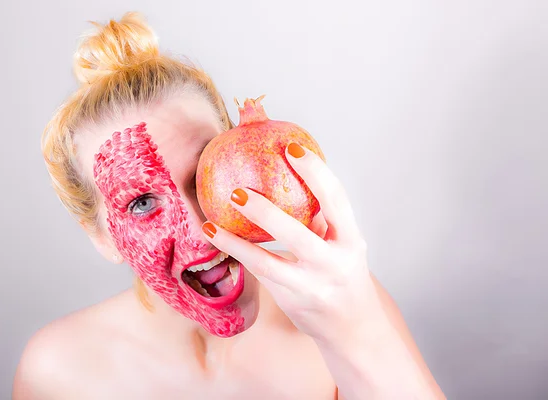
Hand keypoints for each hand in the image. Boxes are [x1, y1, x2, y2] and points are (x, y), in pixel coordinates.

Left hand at [201, 143, 380, 342]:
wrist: (353, 326)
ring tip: (212, 221)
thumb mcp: (340, 244)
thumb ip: (320, 216)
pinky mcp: (294, 300)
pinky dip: (238, 254)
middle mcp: (335, 262)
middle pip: (299, 234)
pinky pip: (260, 275)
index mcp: (351, 239)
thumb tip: (288, 174)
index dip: (316, 171)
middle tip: (238, 191)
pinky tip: (217, 237)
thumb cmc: (342, 273)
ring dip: (237, 242)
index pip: (336, 198)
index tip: (292, 147)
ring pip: (269, 263)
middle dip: (267, 212)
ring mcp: (313, 285)